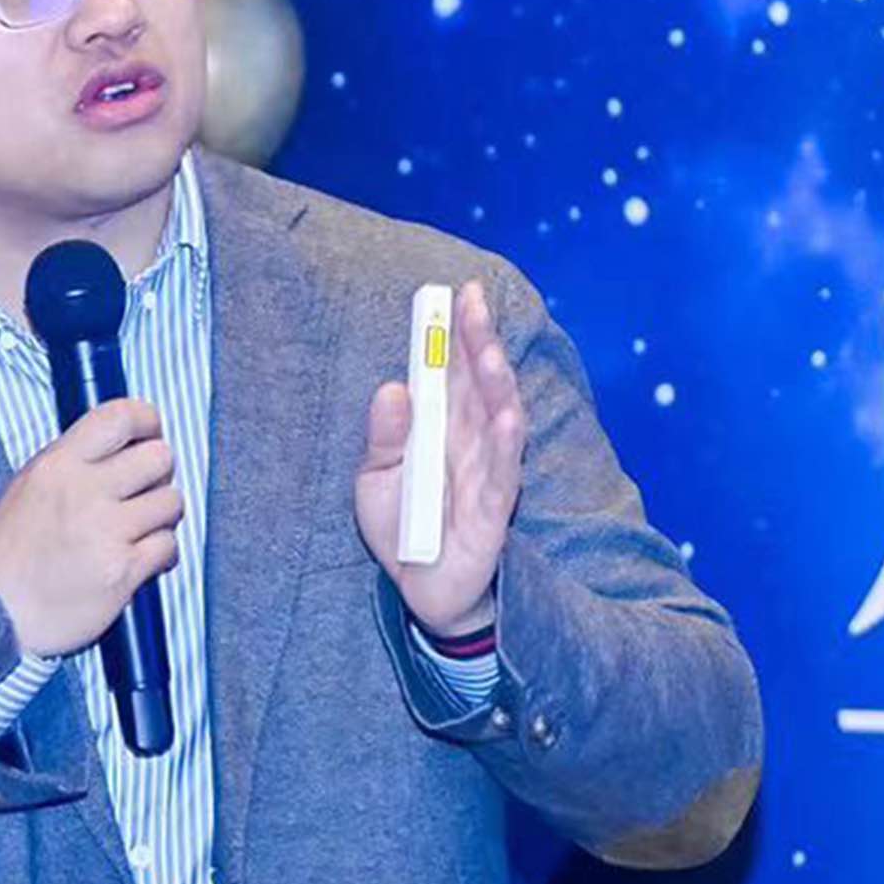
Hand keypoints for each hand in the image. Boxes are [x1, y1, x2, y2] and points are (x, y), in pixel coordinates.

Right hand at [0, 396, 183, 658]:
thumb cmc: (12, 549)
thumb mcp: (31, 485)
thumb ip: (75, 461)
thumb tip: (126, 445)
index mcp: (58, 464)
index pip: (121, 417)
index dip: (148, 422)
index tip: (149, 437)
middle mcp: (83, 492)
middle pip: (159, 458)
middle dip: (158, 476)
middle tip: (143, 493)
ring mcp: (104, 532)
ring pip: (171, 503)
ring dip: (160, 518)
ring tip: (135, 531)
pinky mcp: (121, 571)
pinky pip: (168, 547)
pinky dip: (160, 554)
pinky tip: (138, 558)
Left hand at [355, 277, 525, 636]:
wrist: (417, 590)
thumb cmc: (403, 527)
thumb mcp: (375, 479)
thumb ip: (383, 438)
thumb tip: (391, 389)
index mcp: (444, 430)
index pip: (455, 373)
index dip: (458, 335)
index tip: (457, 293)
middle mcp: (472, 445)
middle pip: (480, 387)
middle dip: (478, 343)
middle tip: (472, 302)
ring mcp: (487, 476)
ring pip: (499, 423)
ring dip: (495, 387)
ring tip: (488, 352)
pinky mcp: (492, 515)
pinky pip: (502, 476)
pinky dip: (505, 446)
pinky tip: (509, 417)